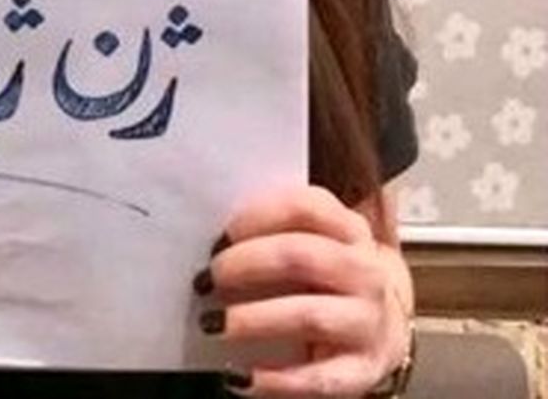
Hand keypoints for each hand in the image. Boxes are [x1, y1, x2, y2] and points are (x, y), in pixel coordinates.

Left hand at [192, 184, 409, 395]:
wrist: (382, 325)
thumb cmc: (327, 274)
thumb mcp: (313, 239)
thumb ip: (274, 229)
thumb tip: (213, 237)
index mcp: (348, 228)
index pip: (304, 207)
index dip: (255, 217)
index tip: (218, 235)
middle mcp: (364, 271)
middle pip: (301, 257)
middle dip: (245, 265)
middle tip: (206, 278)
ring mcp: (368, 322)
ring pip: (309, 316)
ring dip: (254, 319)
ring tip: (213, 323)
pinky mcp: (364, 371)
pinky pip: (319, 379)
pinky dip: (276, 380)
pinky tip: (240, 377)